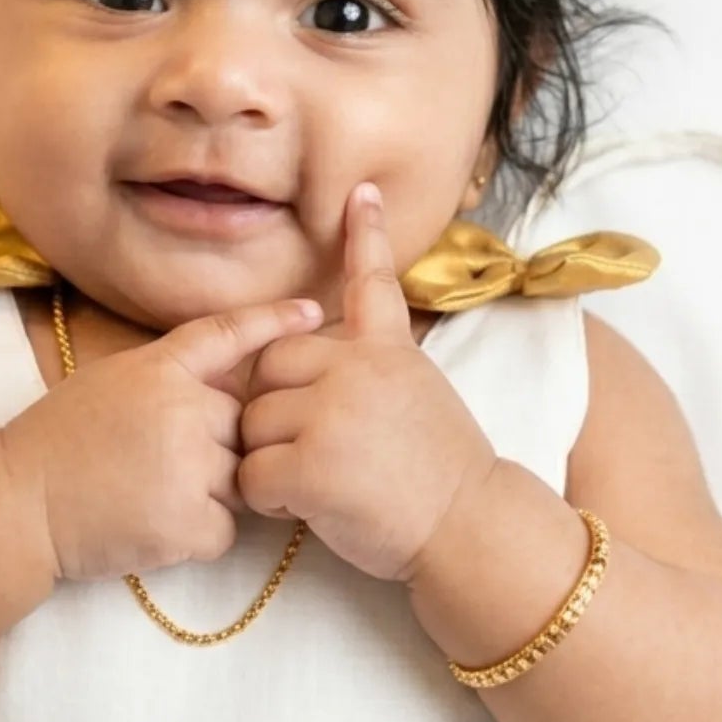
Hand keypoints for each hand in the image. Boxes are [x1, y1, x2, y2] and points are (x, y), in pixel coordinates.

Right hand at [0, 295, 323, 583]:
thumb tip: (223, 391)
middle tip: (156, 465)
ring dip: (208, 494)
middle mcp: (183, 410)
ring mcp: (190, 467)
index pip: (228, 335)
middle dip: (217, 448)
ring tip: (149, 496)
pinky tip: (152, 526)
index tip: (313, 312)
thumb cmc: (56, 443)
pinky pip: (225, 529)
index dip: (274, 321)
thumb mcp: (109, 382)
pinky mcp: (188, 523)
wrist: (17, 503)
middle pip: (242, 426)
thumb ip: (168, 378)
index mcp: (159, 370)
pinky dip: (197, 535)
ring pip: (239, 480)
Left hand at [236, 181, 498, 583]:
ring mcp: (332, 412)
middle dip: (273, 410)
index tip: (361, 193)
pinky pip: (252, 474)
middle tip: (318, 450)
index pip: (370, 284)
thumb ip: (373, 369)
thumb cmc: (441, 478)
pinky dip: (269, 500)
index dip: (364, 237)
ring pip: (252, 423)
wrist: (469, 529)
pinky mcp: (311, 463)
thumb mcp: (420, 396)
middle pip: (268, 367)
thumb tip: (318, 361)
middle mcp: (357, 368)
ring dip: (270, 459)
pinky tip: (310, 508)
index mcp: (387, 351)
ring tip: (323, 483)